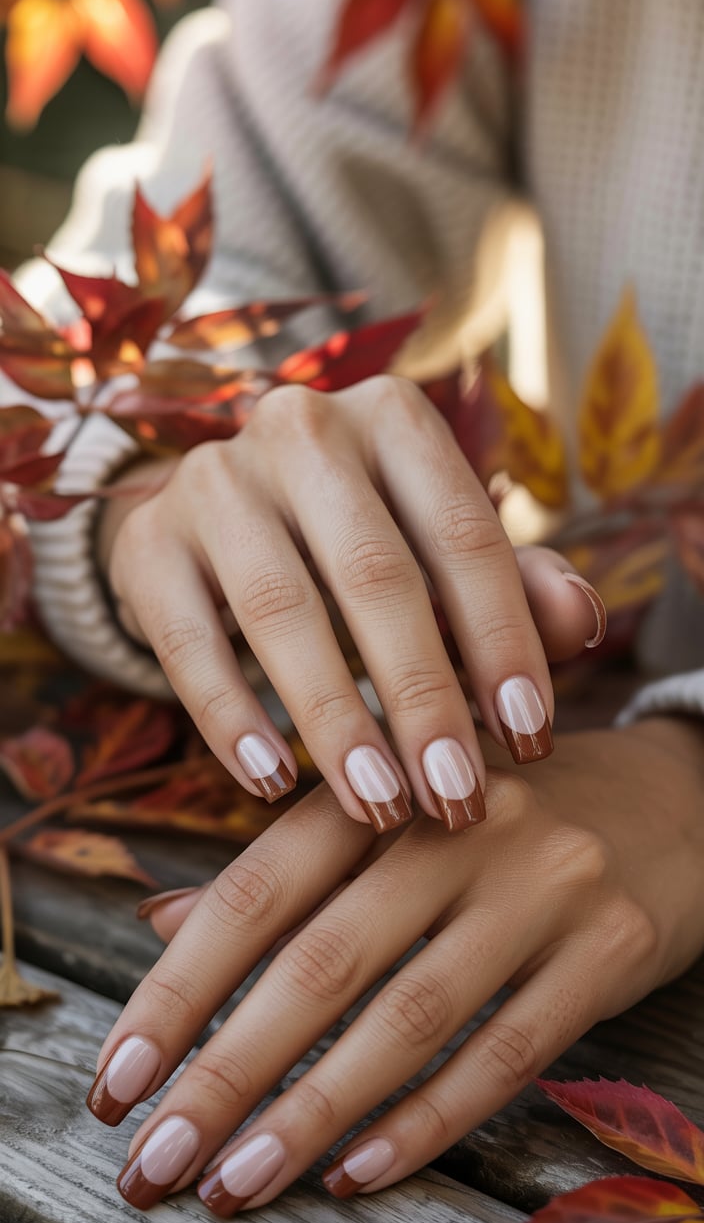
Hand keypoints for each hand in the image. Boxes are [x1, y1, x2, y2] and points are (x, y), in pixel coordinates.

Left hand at [86, 716, 703, 1213]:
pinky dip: (428, 1120)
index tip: (117, 1078)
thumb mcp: (394, 810)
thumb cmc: (504, 813)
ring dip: (313, 1113)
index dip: (179, 988)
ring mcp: (543, 886)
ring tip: (235, 1182)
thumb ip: (284, 869)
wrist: (676, 794)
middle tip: (154, 1160)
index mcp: (385, 783)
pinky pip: (508, 1051)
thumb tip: (159, 924)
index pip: (258, 888)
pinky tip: (358, 1173)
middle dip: (226, 1069)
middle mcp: (460, 823)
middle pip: (323, 960)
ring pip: (411, 1017)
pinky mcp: (610, 949)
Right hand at [102, 376, 604, 830]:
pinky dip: (232, 719)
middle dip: (423, 696)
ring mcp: (213, 479)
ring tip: (379, 804)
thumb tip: (583, 623)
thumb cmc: (363, 540)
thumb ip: (518, 585)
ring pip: (280, 610)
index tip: (531, 736)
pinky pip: (188, 642)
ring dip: (334, 719)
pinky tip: (272, 782)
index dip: (501, 639)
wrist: (224, 517)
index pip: (465, 533)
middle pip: (373, 574)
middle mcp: (300, 429)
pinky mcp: (148, 543)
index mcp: (393, 418)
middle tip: (457, 796)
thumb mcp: (442, 550)